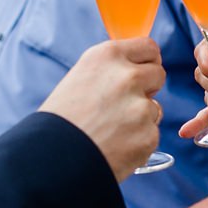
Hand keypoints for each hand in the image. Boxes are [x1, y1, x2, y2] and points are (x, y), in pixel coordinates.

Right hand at [39, 36, 165, 177]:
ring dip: (140, 119)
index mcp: (107, 56)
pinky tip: (114, 147)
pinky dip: (138, 142)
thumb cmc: (59, 121)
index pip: (149, 47)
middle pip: (158, 74)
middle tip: (125, 104)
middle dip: (148, 88)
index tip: (144, 70)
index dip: (147, 61)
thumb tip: (136, 68)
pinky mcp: (147, 136)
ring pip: (154, 108)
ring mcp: (140, 107)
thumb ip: (109, 71)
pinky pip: (151, 134)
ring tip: (109, 131)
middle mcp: (127, 76)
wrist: (49, 160)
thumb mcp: (80, 79)